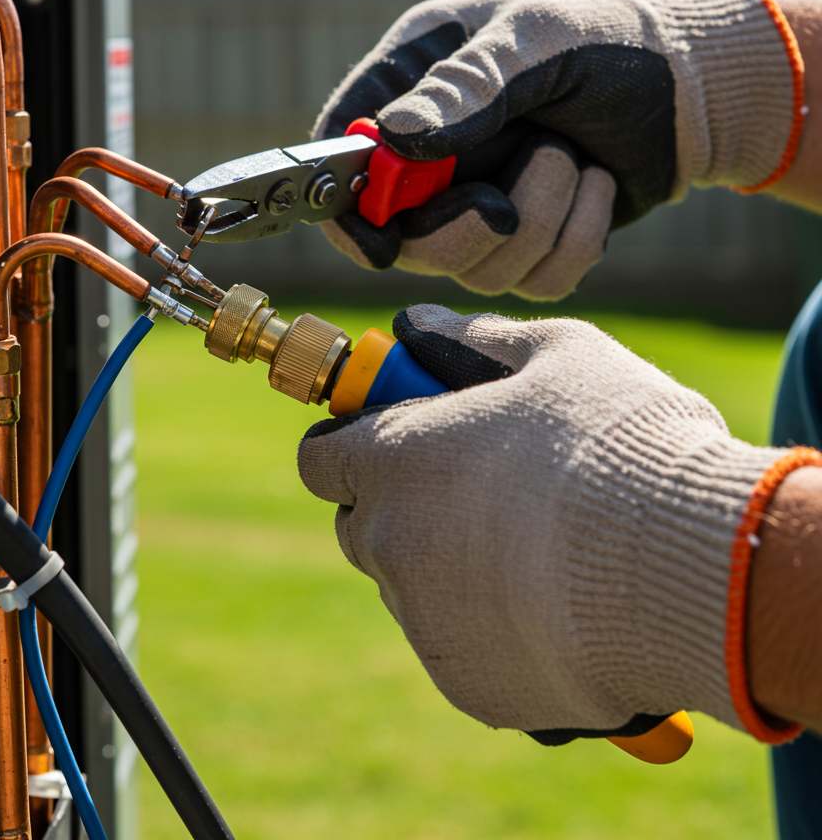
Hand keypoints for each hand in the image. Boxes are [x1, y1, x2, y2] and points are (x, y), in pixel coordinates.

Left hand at [298, 305, 803, 742]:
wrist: (684, 566)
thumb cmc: (616, 442)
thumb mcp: (556, 353)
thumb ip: (472, 337)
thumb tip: (416, 323)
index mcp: (394, 457)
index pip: (320, 458)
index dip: (348, 446)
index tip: (386, 441)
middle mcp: (388, 539)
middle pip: (362, 525)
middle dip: (401, 508)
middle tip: (477, 494)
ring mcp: (421, 617)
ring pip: (411, 588)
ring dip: (447, 570)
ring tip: (534, 552)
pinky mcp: (465, 682)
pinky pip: (459, 649)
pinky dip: (488, 631)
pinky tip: (552, 606)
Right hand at [314, 0, 801, 298]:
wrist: (695, 82)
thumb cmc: (611, 36)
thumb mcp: (539, 37)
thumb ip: (468, 85)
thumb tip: (394, 139)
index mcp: (411, 86)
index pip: (341, 160)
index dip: (347, 211)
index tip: (381, 243)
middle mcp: (434, 154)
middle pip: (400, 238)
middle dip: (464, 228)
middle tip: (516, 191)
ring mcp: (478, 202)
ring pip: (471, 269)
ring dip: (540, 221)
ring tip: (576, 160)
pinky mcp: (528, 242)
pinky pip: (531, 283)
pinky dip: (576, 242)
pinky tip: (598, 190)